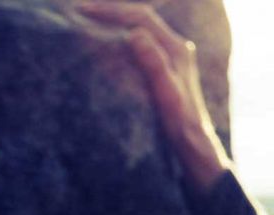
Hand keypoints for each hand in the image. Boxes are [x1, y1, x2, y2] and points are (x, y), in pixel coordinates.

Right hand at [78, 1, 230, 192]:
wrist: (193, 142)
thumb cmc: (180, 122)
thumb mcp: (166, 95)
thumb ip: (154, 64)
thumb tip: (136, 34)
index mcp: (177, 49)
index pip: (142, 18)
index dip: (113, 11)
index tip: (84, 11)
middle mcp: (176, 47)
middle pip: (141, 18)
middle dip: (111, 11)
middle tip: (80, 10)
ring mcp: (172, 56)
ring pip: (140, 28)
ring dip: (116, 21)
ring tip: (89, 19)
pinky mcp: (166, 66)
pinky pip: (141, 41)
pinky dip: (121, 35)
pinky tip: (106, 40)